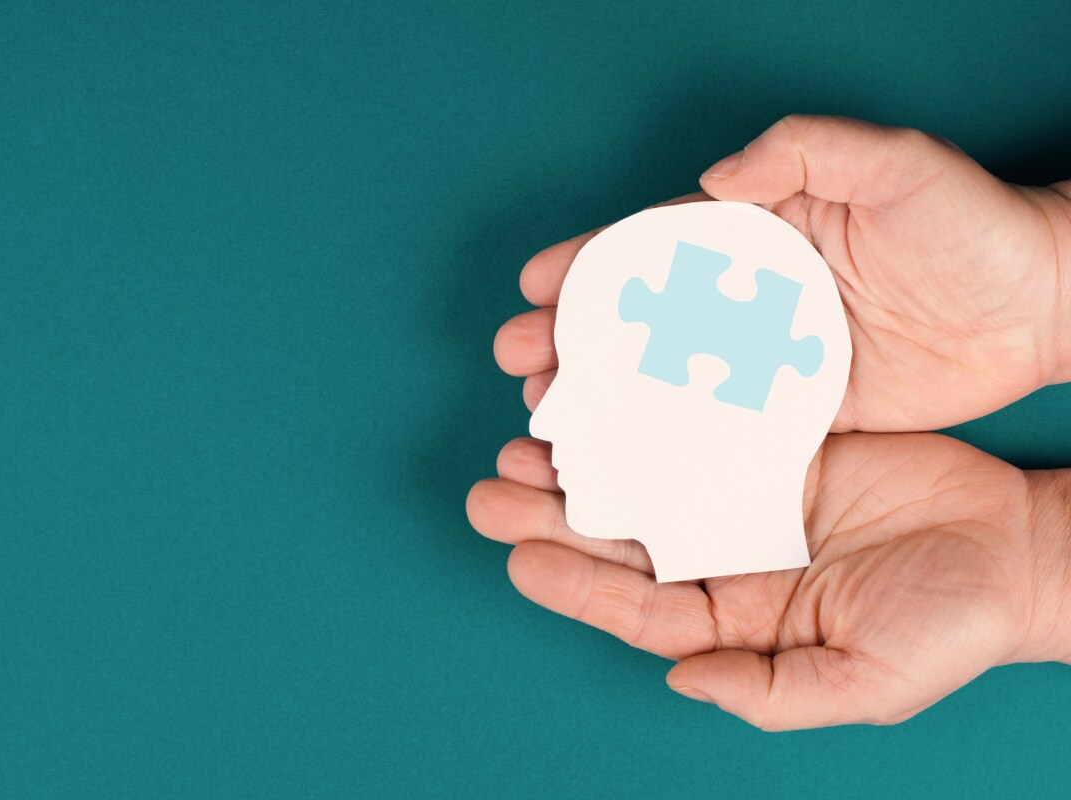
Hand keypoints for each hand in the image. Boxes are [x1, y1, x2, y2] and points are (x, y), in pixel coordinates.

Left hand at [466, 432, 1070, 729]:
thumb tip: (682, 681)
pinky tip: (607, 394)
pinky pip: (698, 423)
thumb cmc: (946, 624)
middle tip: (492, 488)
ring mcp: (741, 495)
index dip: (577, 585)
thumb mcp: (863, 680)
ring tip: (525, 440)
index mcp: (735, 619)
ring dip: (585, 462)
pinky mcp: (770, 444)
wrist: (1016, 550)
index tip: (520, 557)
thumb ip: (770, 690)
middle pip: (623, 538)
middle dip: (553, 516)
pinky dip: (649, 412)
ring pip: (644, 477)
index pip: (637, 606)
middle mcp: (724, 557)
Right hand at [495, 115, 1070, 431]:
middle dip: (576, 338)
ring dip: (607, 397)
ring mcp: (770, 360)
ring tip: (552, 416)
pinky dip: (669, 442)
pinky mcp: (800, 414)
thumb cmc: (971, 225)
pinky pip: (721, 429)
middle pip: (644, 319)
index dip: (592, 264)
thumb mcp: (893, 165)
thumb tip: (716, 178)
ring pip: (667, 379)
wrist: (1042, 308)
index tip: (535, 284)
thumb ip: (805, 153)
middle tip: (521, 364)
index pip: (656, 245)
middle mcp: (751, 299)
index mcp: (759, 235)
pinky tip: (625, 458)